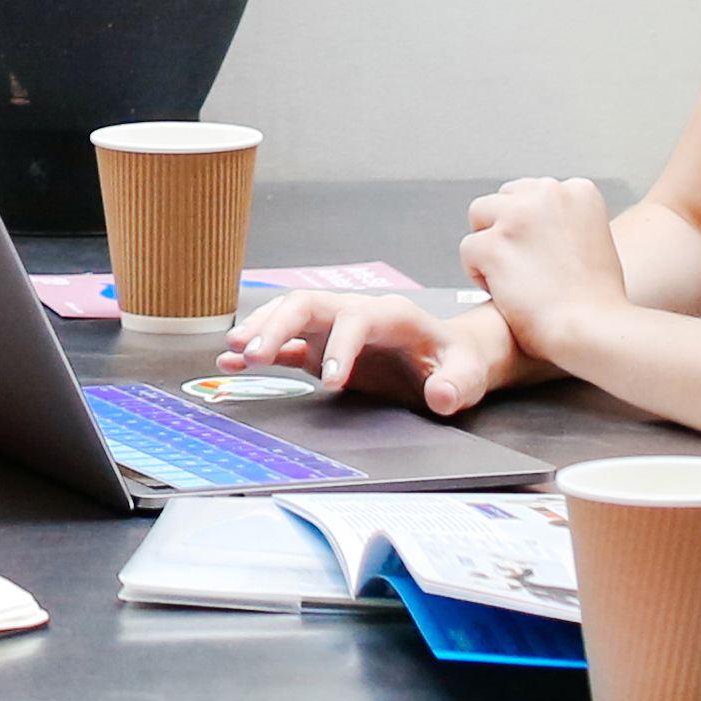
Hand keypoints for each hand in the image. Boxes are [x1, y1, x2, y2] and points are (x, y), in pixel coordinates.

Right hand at [225, 288, 524, 412]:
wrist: (451, 357)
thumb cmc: (459, 362)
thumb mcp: (468, 374)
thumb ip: (456, 384)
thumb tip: (439, 395)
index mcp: (391, 315)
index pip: (357, 318)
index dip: (341, 346)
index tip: (331, 382)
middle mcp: (356, 313)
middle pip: (309, 305)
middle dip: (277, 325)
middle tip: (251, 354)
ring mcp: (336, 328)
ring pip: (290, 315)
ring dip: (261, 330)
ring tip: (233, 353)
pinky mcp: (324, 347)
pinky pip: (287, 344)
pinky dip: (261, 350)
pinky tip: (232, 363)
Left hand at [456, 175, 628, 360]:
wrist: (592, 329)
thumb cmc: (596, 300)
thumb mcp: (595, 240)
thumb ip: (566, 222)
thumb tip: (536, 225)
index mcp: (579, 191)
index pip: (532, 193)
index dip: (530, 226)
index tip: (539, 252)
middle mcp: (549, 193)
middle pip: (504, 199)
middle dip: (505, 229)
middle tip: (521, 266)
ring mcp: (518, 216)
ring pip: (480, 216)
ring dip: (488, 245)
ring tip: (510, 278)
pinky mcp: (494, 243)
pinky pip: (468, 250)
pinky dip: (478, 273)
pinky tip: (502, 292)